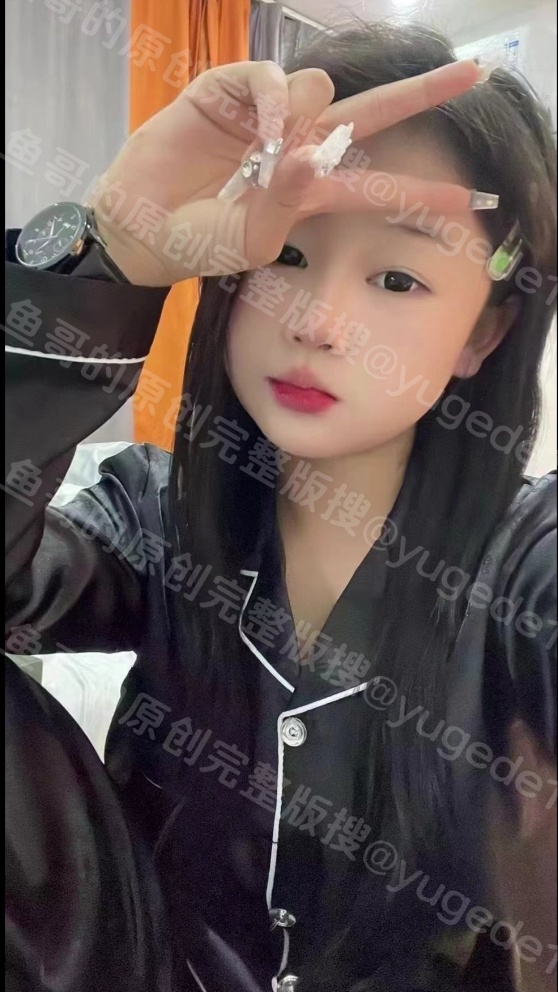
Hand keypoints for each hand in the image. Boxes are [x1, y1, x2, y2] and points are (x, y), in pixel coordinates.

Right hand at [91, 58, 484, 285]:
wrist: (140, 227)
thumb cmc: (198, 244)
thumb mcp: (252, 242)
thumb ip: (286, 200)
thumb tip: (310, 148)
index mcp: (311, 192)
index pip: (376, 184)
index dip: (420, 192)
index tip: (470, 200)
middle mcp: (299, 148)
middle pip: (373, 113)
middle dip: (421, 93)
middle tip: (472, 72)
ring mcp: (267, 117)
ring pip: (320, 89)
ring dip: (307, 117)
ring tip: (268, 154)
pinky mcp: (231, 91)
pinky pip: (271, 77)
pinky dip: (273, 99)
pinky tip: (262, 127)